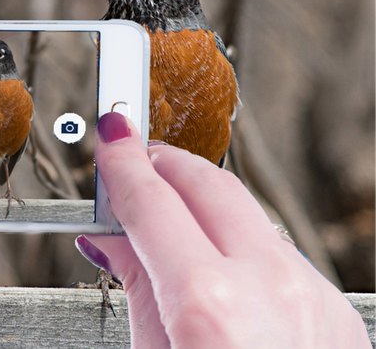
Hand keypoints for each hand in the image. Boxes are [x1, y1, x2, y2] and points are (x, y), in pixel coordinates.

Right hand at [77, 112, 369, 347]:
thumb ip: (136, 285)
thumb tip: (114, 238)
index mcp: (211, 307)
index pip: (154, 202)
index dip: (123, 162)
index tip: (111, 137)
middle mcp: (272, 289)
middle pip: (210, 185)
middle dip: (165, 162)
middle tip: (131, 160)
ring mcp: (313, 297)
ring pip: (247, 213)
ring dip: (200, 202)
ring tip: (162, 215)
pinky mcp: (334, 308)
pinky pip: (275, 250)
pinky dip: (235, 241)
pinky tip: (208, 257)